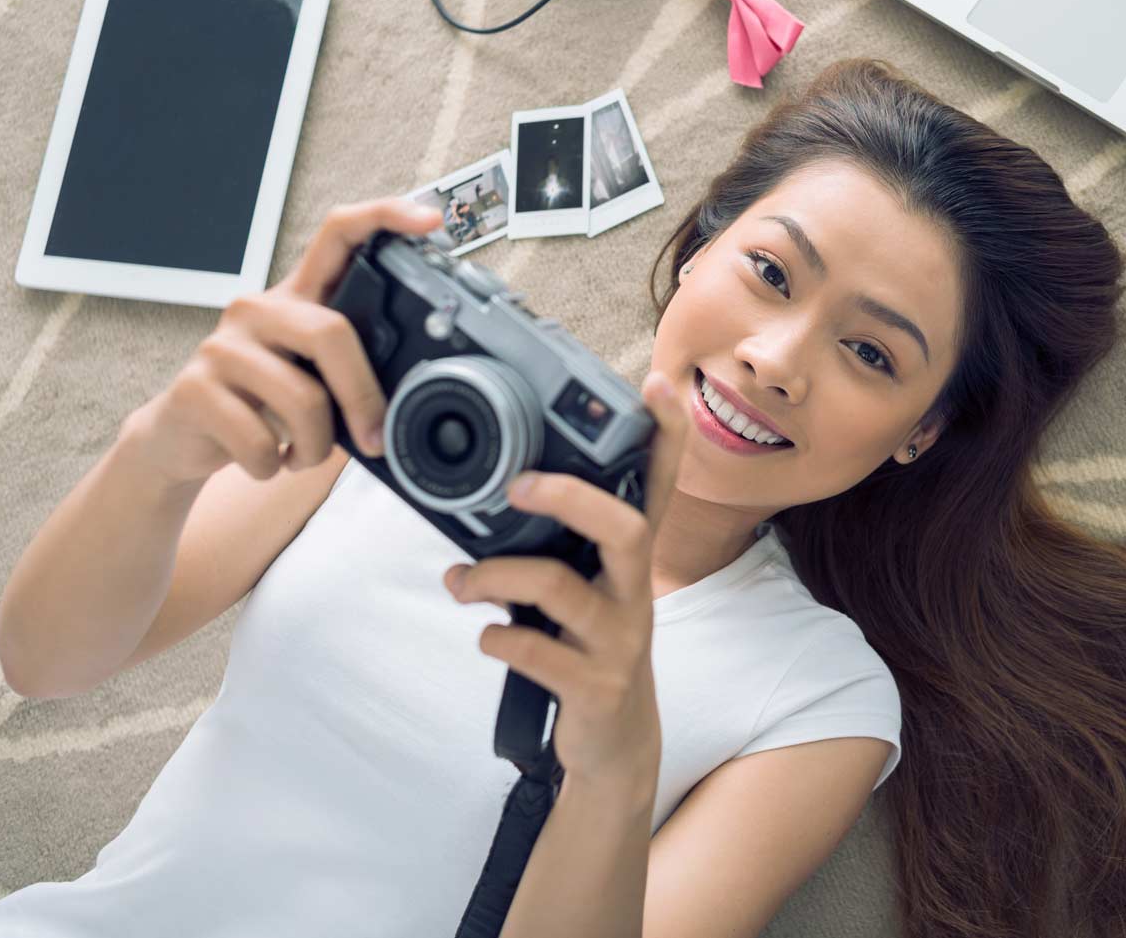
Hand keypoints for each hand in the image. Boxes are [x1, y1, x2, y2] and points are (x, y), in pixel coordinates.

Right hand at [125, 198, 444, 485]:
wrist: (180, 439)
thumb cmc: (264, 405)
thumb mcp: (313, 378)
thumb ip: (351, 370)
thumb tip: (410, 396)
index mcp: (298, 297)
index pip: (339, 234)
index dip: (384, 218)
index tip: (430, 220)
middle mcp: (259, 308)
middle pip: (332, 333)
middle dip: (362, 396)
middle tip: (374, 439)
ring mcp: (222, 345)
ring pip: (303, 398)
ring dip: (316, 447)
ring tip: (305, 454)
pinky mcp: (193, 388)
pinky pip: (259, 439)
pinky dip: (274, 464)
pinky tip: (268, 459)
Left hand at [444, 370, 692, 777]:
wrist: (616, 742)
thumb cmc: (586, 646)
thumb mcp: (582, 588)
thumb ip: (553, 546)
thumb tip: (488, 502)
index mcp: (630, 559)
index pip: (660, 485)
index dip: (666, 435)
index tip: (657, 385)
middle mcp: (635, 592)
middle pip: (628, 527)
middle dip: (570, 499)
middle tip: (518, 487)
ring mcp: (619, 640)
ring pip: (562, 589)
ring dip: (496, 577)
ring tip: (459, 580)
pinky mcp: (595, 686)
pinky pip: (538, 653)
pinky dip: (498, 638)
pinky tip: (484, 635)